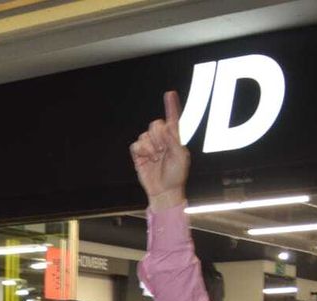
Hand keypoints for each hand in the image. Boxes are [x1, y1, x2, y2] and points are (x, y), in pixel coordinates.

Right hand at [129, 90, 189, 209]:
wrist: (164, 191)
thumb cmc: (176, 175)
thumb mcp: (181, 156)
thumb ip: (173, 140)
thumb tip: (165, 128)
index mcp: (174, 138)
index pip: (172, 119)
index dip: (171, 106)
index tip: (170, 94)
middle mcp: (161, 140)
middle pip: (155, 125)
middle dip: (159, 137)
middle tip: (163, 150)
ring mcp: (149, 147)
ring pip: (145, 135)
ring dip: (151, 148)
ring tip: (156, 158)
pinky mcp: (139, 155)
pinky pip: (136, 145)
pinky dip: (142, 151)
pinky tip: (148, 159)